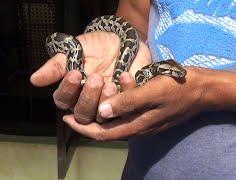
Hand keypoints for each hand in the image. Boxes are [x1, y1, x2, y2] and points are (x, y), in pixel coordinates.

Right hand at [30, 31, 151, 123]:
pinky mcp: (127, 103)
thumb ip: (58, 65)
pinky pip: (126, 108)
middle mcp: (89, 101)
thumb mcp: (77, 50)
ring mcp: (109, 105)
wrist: (124, 40)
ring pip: (102, 117)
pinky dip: (126, 92)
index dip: (67, 89)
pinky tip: (125, 76)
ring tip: (110, 83)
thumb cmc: (98, 46)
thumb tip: (35, 80)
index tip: (75, 73)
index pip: (63, 100)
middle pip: (82, 114)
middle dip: (88, 97)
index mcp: (74, 91)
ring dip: (105, 101)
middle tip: (96, 77)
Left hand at [62, 67, 215, 140]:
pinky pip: (129, 112)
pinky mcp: (152, 114)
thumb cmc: (179, 88)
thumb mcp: (152, 91)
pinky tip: (118, 89)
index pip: (103, 133)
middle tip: (73, 108)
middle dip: (89, 120)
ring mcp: (147, 121)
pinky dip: (119, 103)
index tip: (65, 118)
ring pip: (118, 121)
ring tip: (93, 95)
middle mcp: (140, 127)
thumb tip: (102, 112)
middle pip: (108, 129)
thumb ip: (128, 101)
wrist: (204, 89)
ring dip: (104, 110)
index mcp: (138, 125)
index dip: (82, 128)